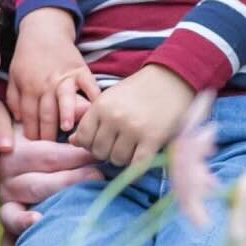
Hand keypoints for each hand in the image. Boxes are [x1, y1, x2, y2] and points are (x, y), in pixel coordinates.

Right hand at [0, 98, 102, 245]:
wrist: (9, 149)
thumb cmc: (41, 136)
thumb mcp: (50, 118)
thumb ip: (71, 111)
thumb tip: (89, 108)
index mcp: (15, 153)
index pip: (47, 155)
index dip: (74, 155)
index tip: (98, 155)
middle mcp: (6, 180)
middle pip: (36, 184)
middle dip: (68, 181)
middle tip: (97, 178)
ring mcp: (6, 204)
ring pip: (15, 212)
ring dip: (29, 219)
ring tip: (43, 219)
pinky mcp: (7, 226)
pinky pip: (7, 240)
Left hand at [5, 7, 100, 140]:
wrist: (45, 30)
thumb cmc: (28, 56)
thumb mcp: (14, 74)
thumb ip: (14, 98)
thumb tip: (19, 120)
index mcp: (28, 86)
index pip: (28, 116)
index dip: (31, 133)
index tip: (36, 148)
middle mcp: (45, 83)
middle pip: (46, 113)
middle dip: (48, 133)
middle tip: (52, 150)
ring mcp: (64, 77)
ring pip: (64, 99)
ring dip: (66, 114)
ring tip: (69, 130)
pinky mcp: (81, 70)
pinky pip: (90, 86)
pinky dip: (94, 98)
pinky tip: (97, 112)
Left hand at [73, 64, 195, 170]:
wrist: (172, 79)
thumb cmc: (139, 90)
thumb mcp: (110, 98)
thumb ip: (92, 119)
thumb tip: (73, 140)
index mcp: (101, 106)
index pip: (83, 137)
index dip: (89, 143)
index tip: (100, 140)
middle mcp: (114, 118)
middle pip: (98, 151)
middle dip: (106, 152)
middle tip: (118, 145)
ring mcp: (133, 129)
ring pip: (116, 160)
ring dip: (123, 158)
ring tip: (131, 147)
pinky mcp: (152, 139)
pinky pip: (137, 164)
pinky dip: (137, 165)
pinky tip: (141, 156)